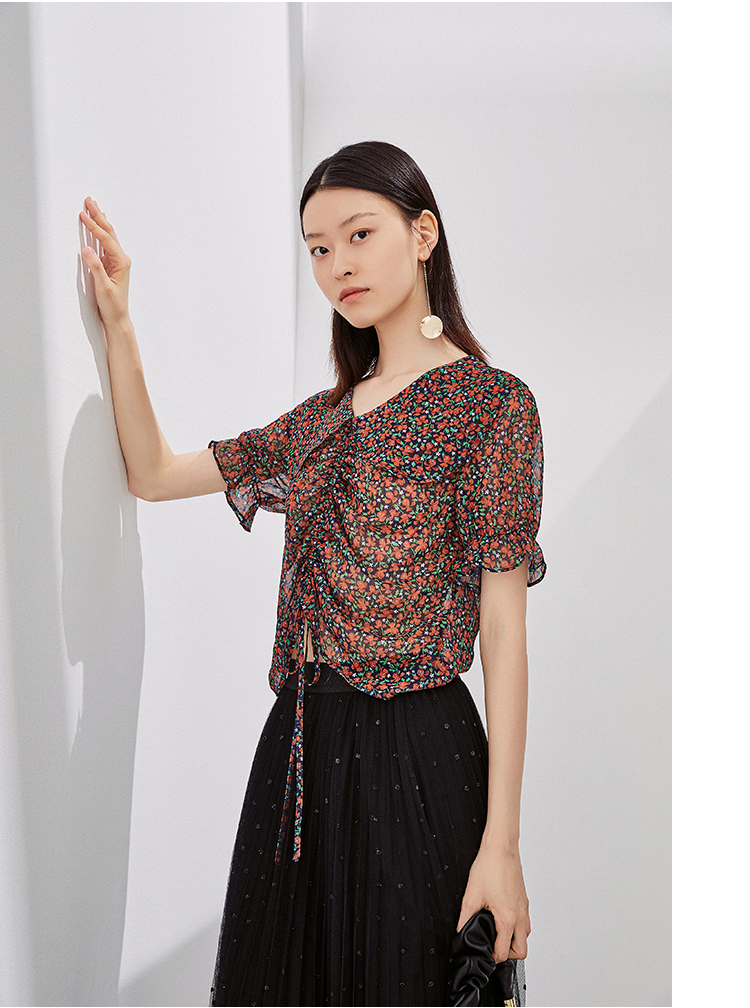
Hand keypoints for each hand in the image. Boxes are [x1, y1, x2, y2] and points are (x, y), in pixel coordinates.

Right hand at [79, 197, 131, 329]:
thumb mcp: (103, 287)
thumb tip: (88, 250)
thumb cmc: (112, 305)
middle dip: (98, 216)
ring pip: (107, 236)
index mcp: (121, 262)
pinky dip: (100, 232)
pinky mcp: (111, 265)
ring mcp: (116, 262)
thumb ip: (96, 268)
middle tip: (89, 200)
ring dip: (100, 221)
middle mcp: (121, 259)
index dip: (93, 226)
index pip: (105, 239)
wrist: (117, 317)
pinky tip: (98, 225)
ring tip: (93, 206)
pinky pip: (104, 244)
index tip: (83, 214)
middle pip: (109, 232)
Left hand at [456, 844, 530, 962]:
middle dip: (507, 954)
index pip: (504, 952)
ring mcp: (524, 907)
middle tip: (492, 946)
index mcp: (508, 918)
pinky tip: (501, 916)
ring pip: (525, 936)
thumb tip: (460, 931)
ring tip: (496, 932)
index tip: (483, 952)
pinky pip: (525, 922)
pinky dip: (516, 927)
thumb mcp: (471, 896)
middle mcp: (520, 915)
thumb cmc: (489, 866)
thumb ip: (464, 919)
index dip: (492, 957)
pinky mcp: (524, 899)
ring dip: (513, 940)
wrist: (501, 847)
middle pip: (522, 951)